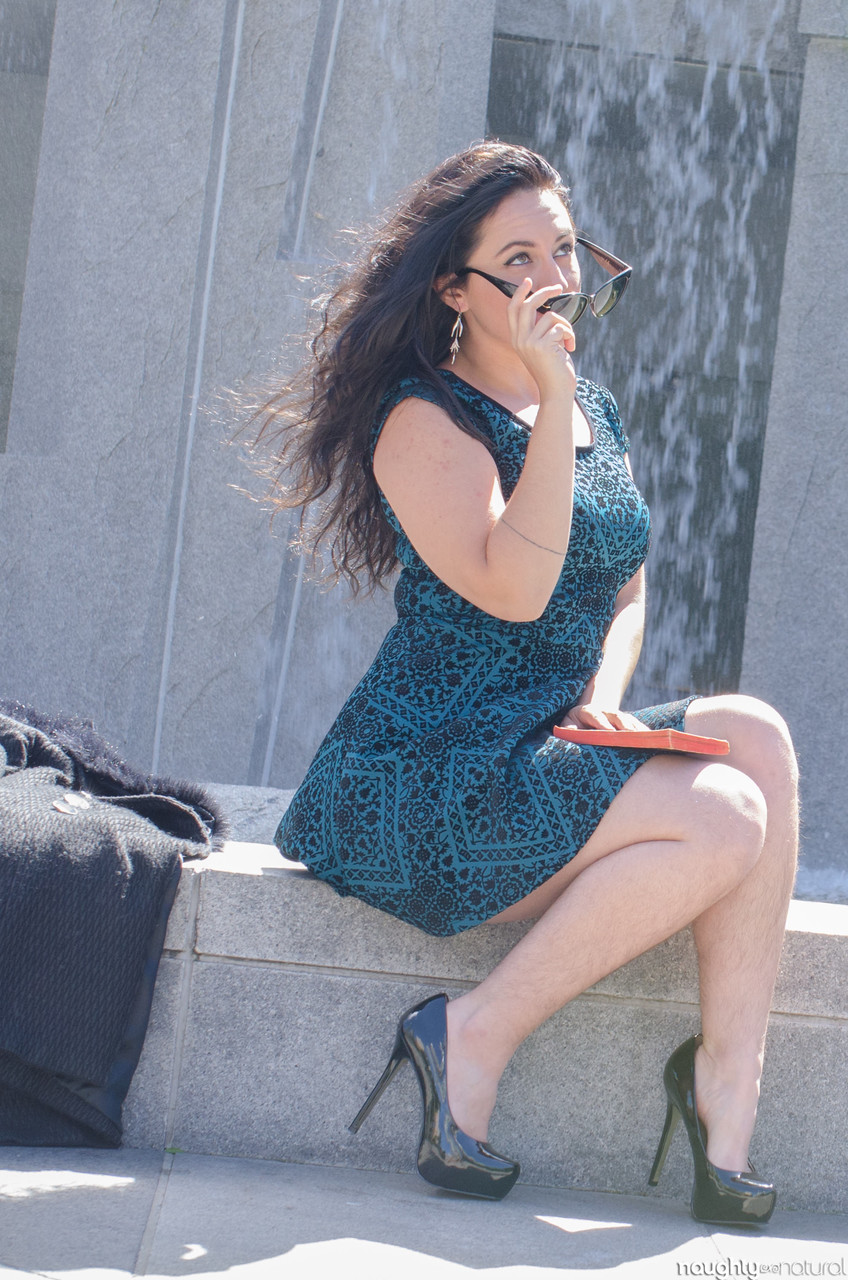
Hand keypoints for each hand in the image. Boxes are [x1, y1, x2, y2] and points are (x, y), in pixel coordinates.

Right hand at [507, 278, 575, 396]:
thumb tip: (548, 312)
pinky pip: (561, 328)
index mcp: (517, 340)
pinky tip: (571, 348)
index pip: (513, 310)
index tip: (529, 281)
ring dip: (566, 325)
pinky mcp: (543, 346)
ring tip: (569, 341)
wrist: (556, 393)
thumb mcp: (542, 348)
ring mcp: (530, 343)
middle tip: (559, 287)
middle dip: (544, 292)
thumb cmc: (553, 371)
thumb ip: (540, 331)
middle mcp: (520, 340)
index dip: (519, 293)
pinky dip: (570, 336)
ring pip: (551, 317)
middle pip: (528, 305)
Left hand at [559, 704, 646, 731]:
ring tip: (643, 738)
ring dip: (635, 728)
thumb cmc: (572, 728)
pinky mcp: (625, 722)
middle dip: (622, 724)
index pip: (594, 714)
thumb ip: (569, 730)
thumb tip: (571, 734)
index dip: (601, 722)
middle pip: (614, 715)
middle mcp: (603, 711)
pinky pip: (635, 726)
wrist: (581, 722)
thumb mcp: (567, 728)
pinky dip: (642, 732)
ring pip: (627, 720)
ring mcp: (615, 716)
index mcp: (586, 711)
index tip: (609, 731)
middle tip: (629, 734)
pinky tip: (651, 738)